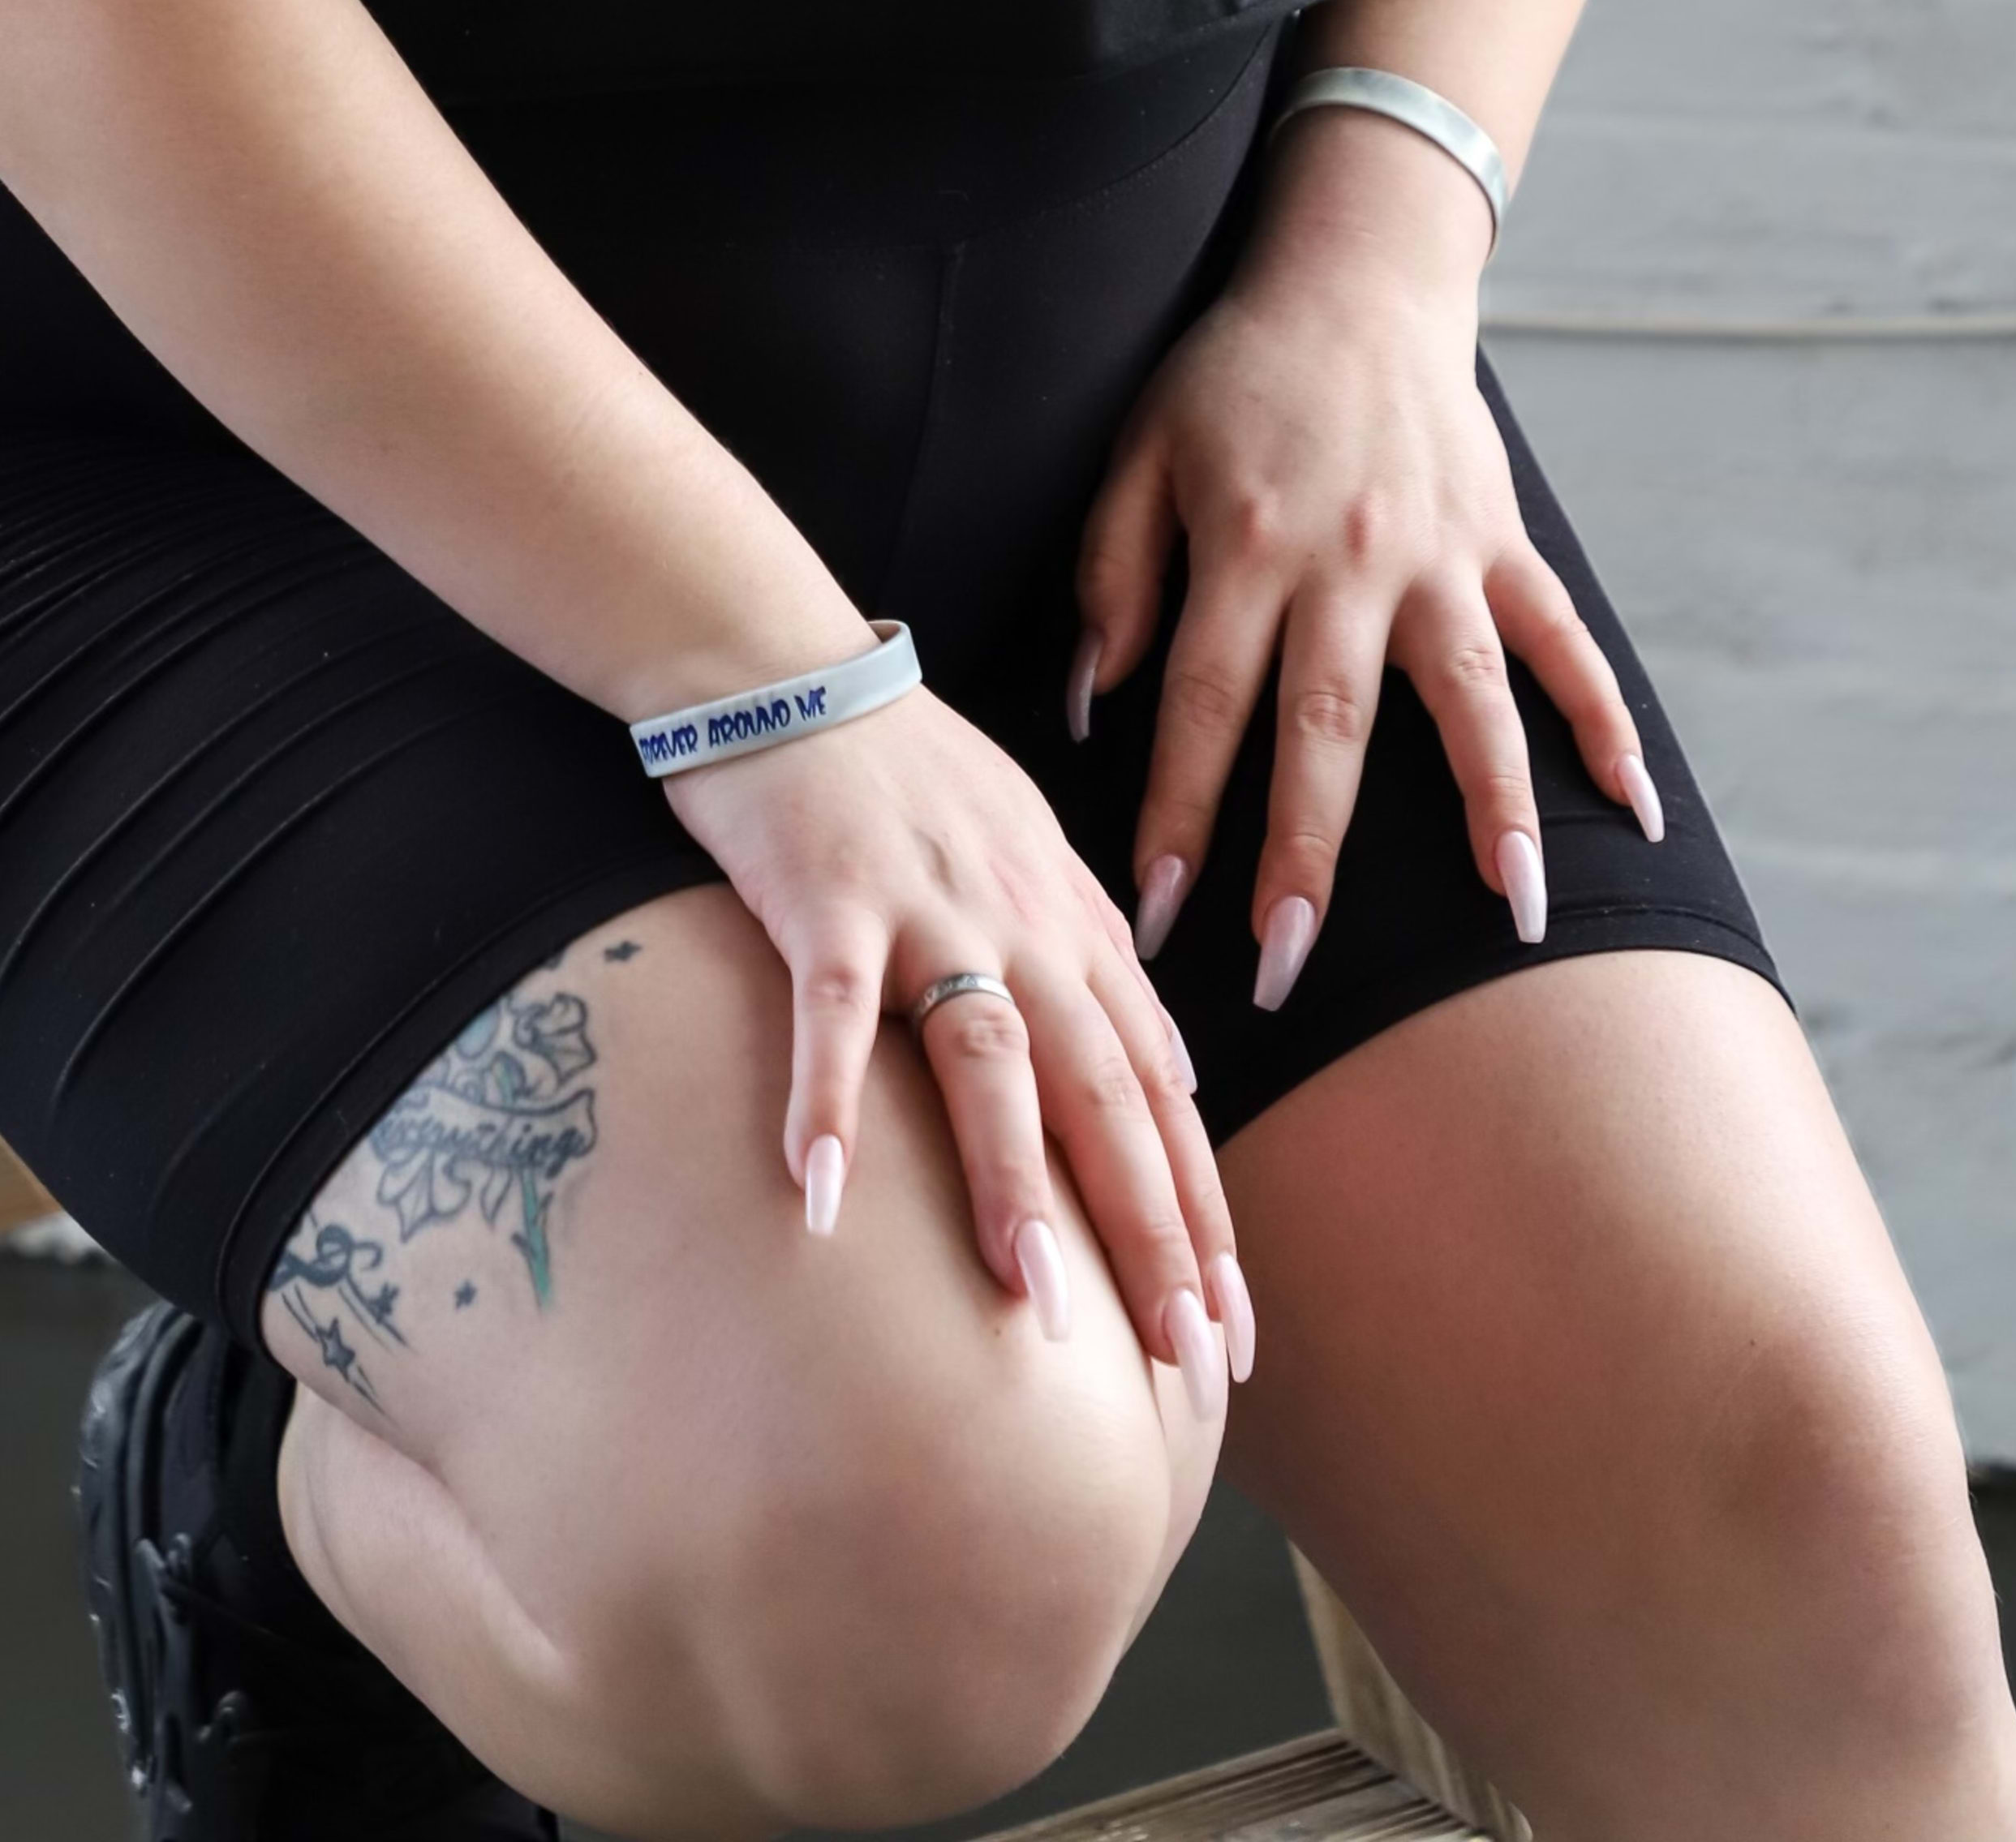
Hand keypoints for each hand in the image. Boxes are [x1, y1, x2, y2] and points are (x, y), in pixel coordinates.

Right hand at [657, 680, 1248, 1410]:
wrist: (783, 657)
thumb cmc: (902, 767)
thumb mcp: (1030, 851)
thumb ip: (1097, 958)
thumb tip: (1172, 1071)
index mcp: (1071, 923)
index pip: (1160, 1093)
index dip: (1201, 1215)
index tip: (1232, 1337)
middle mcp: (1021, 920)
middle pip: (1104, 1091)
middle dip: (1154, 1230)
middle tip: (1186, 1359)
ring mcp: (925, 905)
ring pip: (989, 1055)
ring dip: (1012, 1178)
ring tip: (1037, 1299)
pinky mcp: (826, 893)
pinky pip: (832, 1008)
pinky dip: (829, 1099)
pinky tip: (821, 1195)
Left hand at [1070, 108, 1662, 1011]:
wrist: (1353, 277)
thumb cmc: (1230, 374)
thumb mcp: (1138, 450)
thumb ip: (1112, 574)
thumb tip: (1094, 698)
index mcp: (1246, 544)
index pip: (1202, 704)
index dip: (1177, 813)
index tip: (1155, 917)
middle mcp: (1350, 561)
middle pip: (1327, 729)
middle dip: (1305, 858)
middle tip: (1286, 967)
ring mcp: (1443, 556)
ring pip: (1472, 700)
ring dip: (1496, 810)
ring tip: (1515, 917)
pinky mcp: (1505, 544)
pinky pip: (1567, 644)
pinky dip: (1608, 724)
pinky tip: (1634, 812)